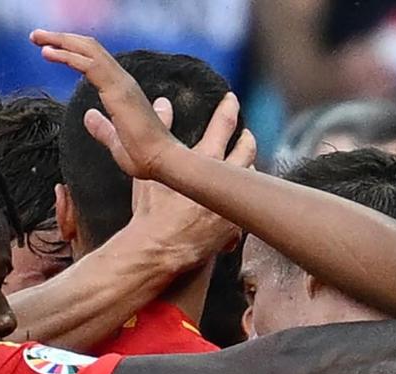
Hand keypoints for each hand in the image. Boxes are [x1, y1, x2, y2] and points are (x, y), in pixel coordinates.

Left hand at [32, 30, 254, 180]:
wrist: (162, 162)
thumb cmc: (145, 157)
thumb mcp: (116, 142)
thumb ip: (102, 128)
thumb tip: (88, 116)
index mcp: (122, 90)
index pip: (97, 60)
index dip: (74, 51)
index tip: (51, 50)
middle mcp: (123, 81)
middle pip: (90, 49)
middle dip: (62, 39)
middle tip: (37, 35)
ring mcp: (121, 84)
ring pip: (88, 51)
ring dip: (60, 41)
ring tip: (37, 37)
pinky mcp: (117, 92)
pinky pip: (89, 66)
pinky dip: (67, 56)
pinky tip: (49, 53)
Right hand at [132, 94, 251, 264]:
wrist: (160, 251)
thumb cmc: (151, 213)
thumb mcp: (147, 171)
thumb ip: (153, 133)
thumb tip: (158, 104)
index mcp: (204, 161)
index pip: (223, 125)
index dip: (228, 110)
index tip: (231, 100)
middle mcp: (224, 180)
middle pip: (246, 152)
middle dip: (246, 140)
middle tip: (246, 133)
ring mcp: (232, 205)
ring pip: (248, 181)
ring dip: (246, 172)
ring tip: (244, 167)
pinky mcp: (234, 229)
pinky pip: (244, 213)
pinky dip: (240, 208)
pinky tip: (238, 208)